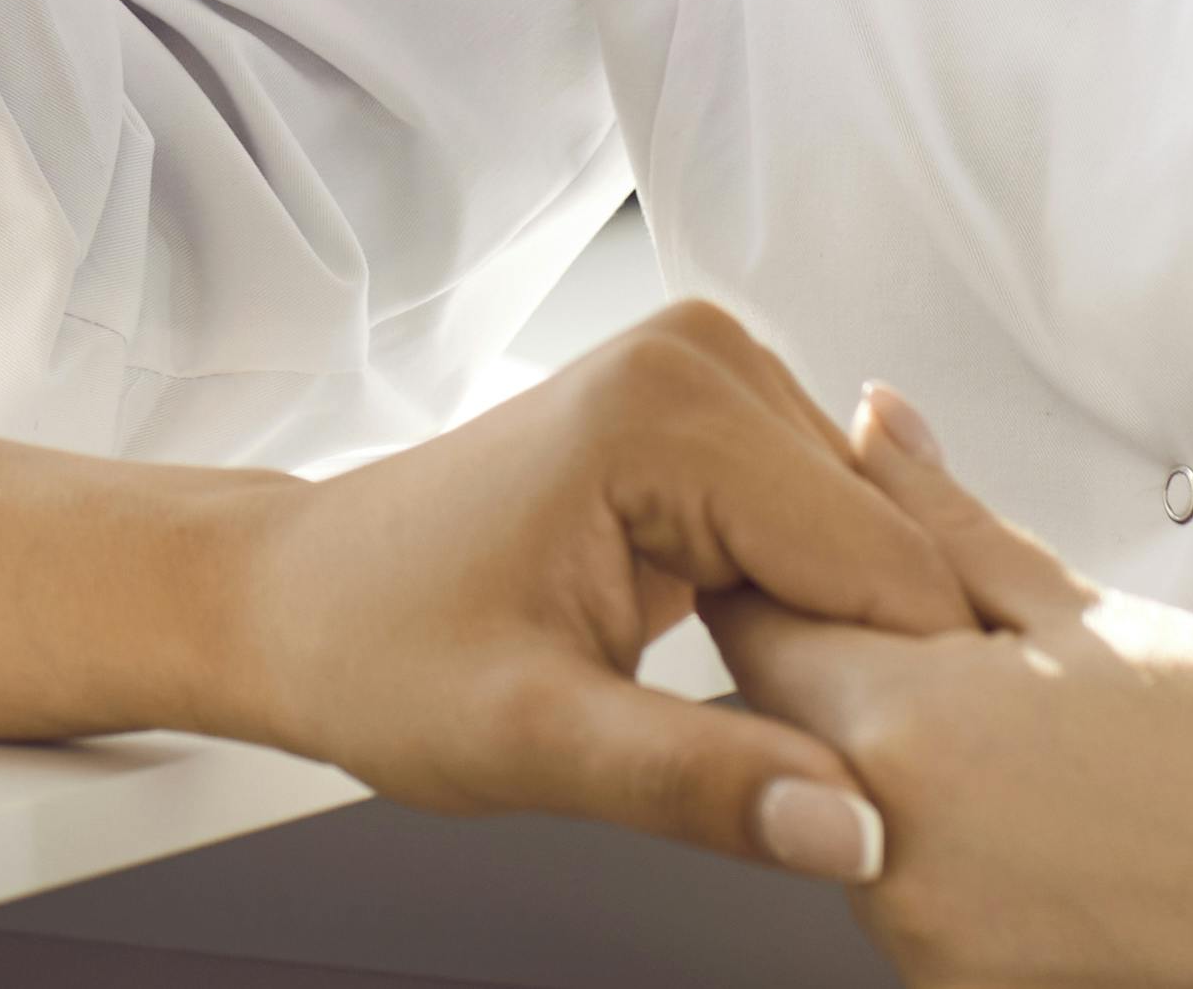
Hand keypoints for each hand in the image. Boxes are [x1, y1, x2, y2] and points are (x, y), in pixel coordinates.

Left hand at [212, 304, 981, 888]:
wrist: (295, 601)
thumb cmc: (376, 650)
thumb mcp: (531, 743)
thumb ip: (698, 783)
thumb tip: (854, 832)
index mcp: (672, 406)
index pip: (891, 572)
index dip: (897, 704)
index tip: (862, 800)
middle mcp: (705, 359)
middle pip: (891, 550)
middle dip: (870, 672)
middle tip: (790, 770)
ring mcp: (709, 380)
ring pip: (874, 546)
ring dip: (846, 646)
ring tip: (761, 720)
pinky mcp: (708, 422)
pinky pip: (823, 532)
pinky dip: (814, 617)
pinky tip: (754, 673)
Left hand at [710, 390, 1192, 988]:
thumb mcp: (1093, 613)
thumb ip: (947, 523)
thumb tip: (873, 426)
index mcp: (913, 732)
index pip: (751, 633)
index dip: (781, 582)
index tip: (824, 559)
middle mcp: (897, 860)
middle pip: (790, 738)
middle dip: (840, 680)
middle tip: (959, 653)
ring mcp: (938, 954)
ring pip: (852, 826)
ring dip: (902, 778)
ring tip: (1045, 753)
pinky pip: (921, 909)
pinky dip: (958, 859)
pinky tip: (1061, 829)